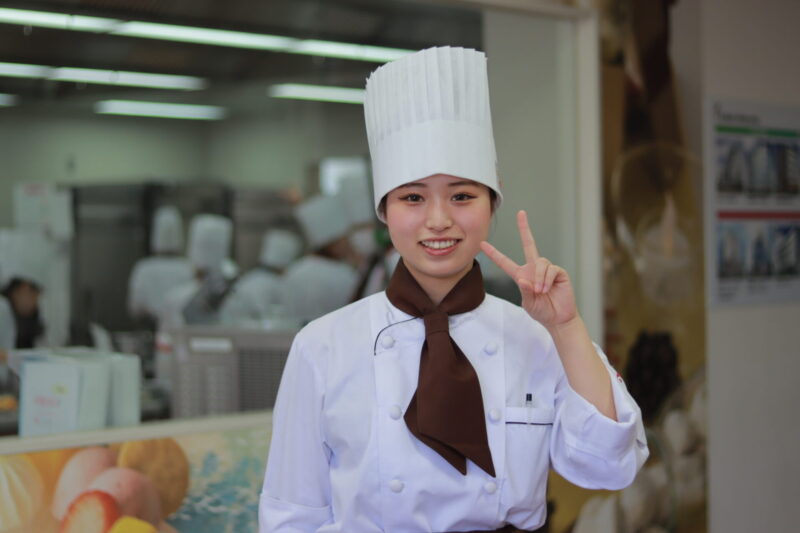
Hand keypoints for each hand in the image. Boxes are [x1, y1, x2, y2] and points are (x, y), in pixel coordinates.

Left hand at [480, 210, 577, 328]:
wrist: (559, 318)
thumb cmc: (542, 311)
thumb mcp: (528, 303)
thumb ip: (525, 291)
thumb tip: (524, 279)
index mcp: (521, 275)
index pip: (505, 262)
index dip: (494, 254)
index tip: (483, 244)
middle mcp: (533, 269)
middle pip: (529, 244)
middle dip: (525, 228)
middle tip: (521, 213)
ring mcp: (546, 269)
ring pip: (540, 262)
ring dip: (539, 278)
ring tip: (540, 291)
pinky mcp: (558, 272)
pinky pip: (550, 269)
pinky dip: (546, 279)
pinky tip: (546, 288)